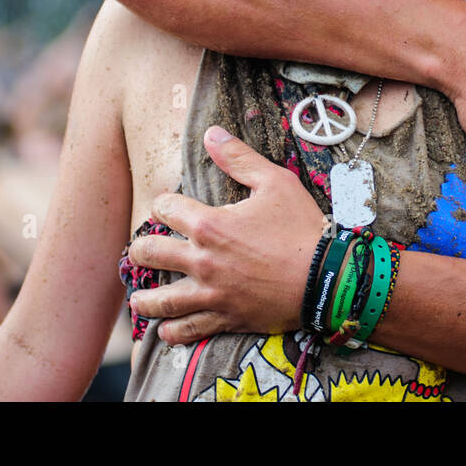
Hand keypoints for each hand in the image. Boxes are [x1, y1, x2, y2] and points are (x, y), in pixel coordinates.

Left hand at [126, 126, 325, 344]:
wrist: (328, 278)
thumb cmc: (302, 228)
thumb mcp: (275, 182)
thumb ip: (239, 158)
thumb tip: (211, 133)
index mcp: (210, 224)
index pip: (164, 209)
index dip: (163, 203)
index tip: (167, 207)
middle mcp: (202, 260)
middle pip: (150, 253)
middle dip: (140, 250)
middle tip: (141, 251)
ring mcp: (211, 293)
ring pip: (159, 300)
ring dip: (143, 299)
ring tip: (137, 298)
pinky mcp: (224, 318)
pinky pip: (187, 331)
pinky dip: (171, 332)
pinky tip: (165, 329)